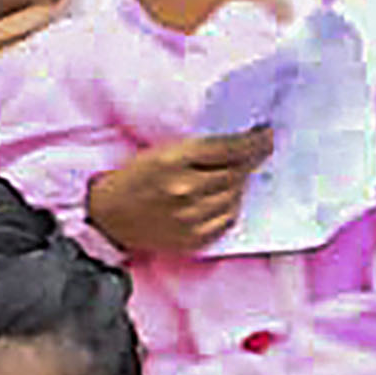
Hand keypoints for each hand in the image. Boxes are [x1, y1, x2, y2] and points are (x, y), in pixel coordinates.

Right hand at [85, 134, 268, 258]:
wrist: (109, 217)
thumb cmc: (136, 177)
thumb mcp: (161, 151)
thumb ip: (199, 148)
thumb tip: (241, 142)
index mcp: (172, 161)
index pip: (228, 149)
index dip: (254, 142)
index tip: (266, 135)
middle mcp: (184, 190)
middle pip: (236, 173)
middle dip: (251, 160)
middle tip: (258, 151)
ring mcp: (190, 218)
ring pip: (235, 196)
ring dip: (240, 184)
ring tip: (234, 174)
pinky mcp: (194, 239)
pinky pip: (228, 219)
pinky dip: (231, 206)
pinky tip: (223, 197)